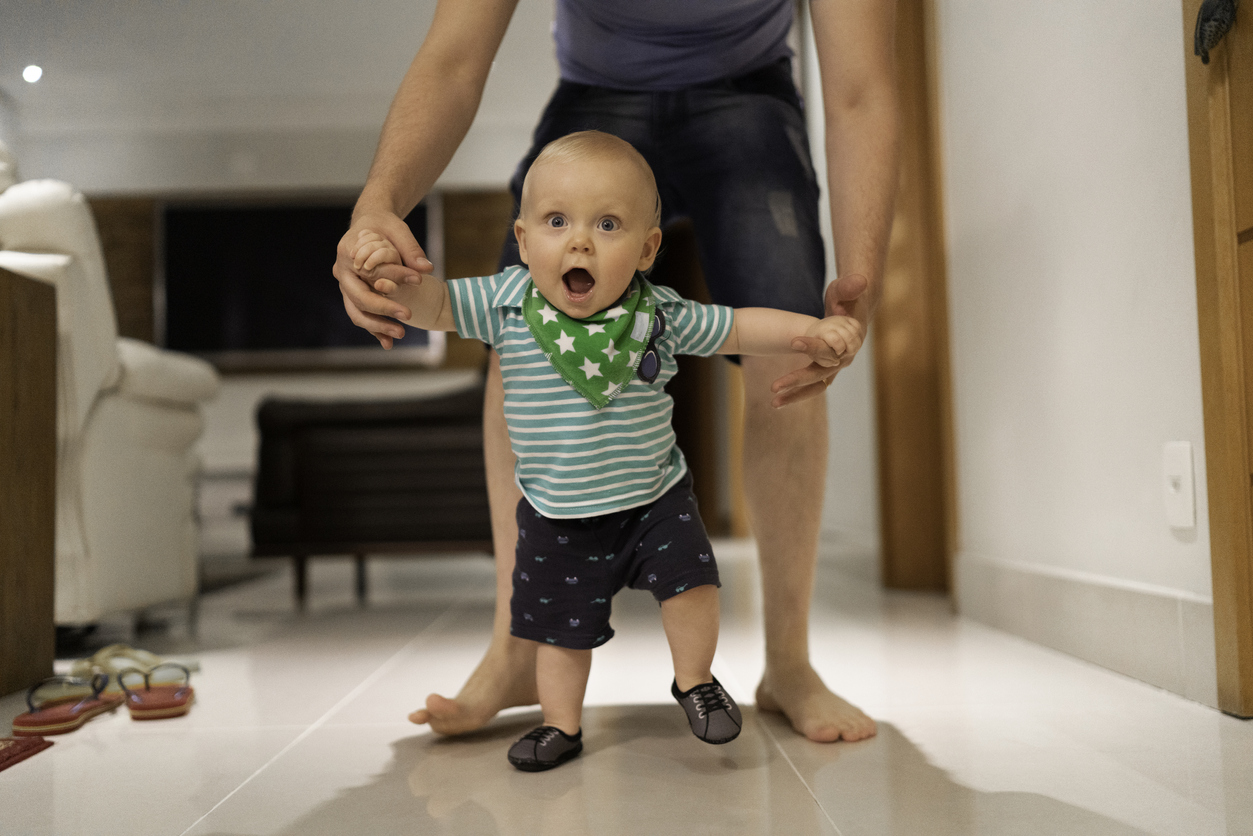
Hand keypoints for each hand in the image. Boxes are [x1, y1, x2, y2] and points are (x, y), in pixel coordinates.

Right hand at [332, 210, 432, 348]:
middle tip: (408, 316)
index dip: (394, 279)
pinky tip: (388, 343)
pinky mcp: (353, 295)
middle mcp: (342, 272)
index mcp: (349, 253)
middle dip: (383, 310)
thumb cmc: (384, 226)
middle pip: (358, 298)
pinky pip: (361, 315)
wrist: (370, 225)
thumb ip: (411, 249)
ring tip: (400, 334)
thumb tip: (426, 269)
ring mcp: (345, 286)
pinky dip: (374, 329)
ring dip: (377, 326)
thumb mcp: (399, 231)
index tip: (420, 282)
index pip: (370, 272)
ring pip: (356, 312)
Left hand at [769, 274, 871, 405]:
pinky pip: (811, 386)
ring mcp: (834, 367)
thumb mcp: (844, 289)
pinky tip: (776, 401)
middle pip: (819, 374)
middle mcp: (843, 360)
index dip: (813, 346)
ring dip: (795, 395)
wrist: (854, 311)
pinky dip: (796, 393)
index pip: (829, 349)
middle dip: (796, 380)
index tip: (792, 342)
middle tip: (774, 387)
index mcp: (849, 343)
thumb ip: (848, 287)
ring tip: (773, 403)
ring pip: (815, 387)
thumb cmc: (847, 298)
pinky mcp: (826, 370)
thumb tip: (860, 282)